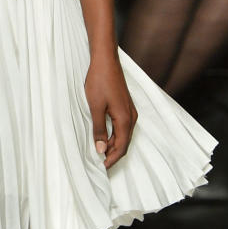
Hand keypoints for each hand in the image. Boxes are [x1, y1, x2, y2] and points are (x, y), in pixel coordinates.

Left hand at [86, 52, 137, 168]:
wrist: (105, 61)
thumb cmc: (100, 81)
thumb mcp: (95, 108)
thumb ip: (99, 130)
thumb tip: (100, 150)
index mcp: (125, 120)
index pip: (121, 148)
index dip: (111, 160)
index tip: (100, 167)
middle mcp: (131, 117)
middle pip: (123, 143)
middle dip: (111, 155)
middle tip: (97, 163)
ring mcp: (129, 111)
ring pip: (122, 135)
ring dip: (111, 145)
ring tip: (97, 151)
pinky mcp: (125, 106)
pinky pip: (121, 127)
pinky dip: (112, 135)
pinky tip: (101, 136)